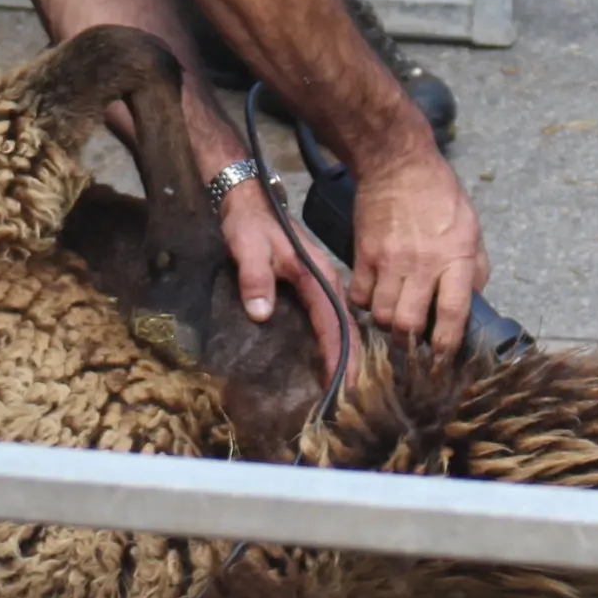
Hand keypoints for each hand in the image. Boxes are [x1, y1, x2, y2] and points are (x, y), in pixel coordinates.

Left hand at [222, 185, 347, 372]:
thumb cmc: (249, 223)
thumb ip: (255, 280)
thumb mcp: (248, 248)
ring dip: (345, 353)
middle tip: (348, 399)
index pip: (335, 322)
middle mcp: (326, 281)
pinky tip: (329, 359)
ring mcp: (321, 284)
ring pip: (341, 324)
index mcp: (318, 275)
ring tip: (344, 387)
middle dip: (350, 362)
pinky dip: (333, 341)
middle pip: (346, 327)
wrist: (248, 198)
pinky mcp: (311, 286)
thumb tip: (261, 315)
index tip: (341, 385)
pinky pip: (329, 318)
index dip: (338, 355)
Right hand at [345, 146, 490, 355]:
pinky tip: (374, 298)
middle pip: (409, 324)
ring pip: (382, 315)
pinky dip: (364, 305)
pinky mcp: (364, 254)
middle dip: (410, 343)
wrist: (397, 164)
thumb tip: (473, 302)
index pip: (452, 313)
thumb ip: (475, 267)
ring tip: (394, 320)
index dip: (447, 345)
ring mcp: (390, 260)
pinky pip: (359, 296)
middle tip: (412, 343)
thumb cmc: (440, 195)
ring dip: (388, 325)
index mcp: (456, 257)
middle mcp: (422, 263)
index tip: (443, 360)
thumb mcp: (471, 227)